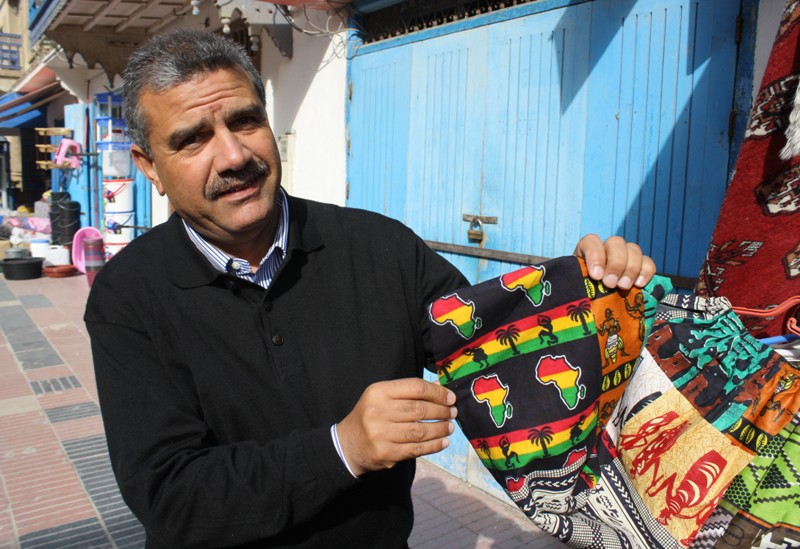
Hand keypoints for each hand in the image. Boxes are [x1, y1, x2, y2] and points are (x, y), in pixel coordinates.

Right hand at [336, 378, 456, 475]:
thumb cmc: (371, 416)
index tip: (450, 398)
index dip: (437, 393)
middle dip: (442, 411)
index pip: (415, 387)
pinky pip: (417, 449)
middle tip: (453, 412)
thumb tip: (439, 388)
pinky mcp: (386, 453)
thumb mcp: (383, 397)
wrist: (347, 444)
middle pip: (420, 409)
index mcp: (378, 392)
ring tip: (450, 427)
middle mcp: (378, 411)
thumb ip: (409, 392)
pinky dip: (434, 446)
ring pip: (420, 431)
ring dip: (440, 429)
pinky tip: (443, 442)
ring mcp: (381, 434)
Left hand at [574, 234, 655, 289]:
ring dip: (631, 268)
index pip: (591, 241)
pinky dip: (646, 272)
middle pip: (616, 242)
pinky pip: (648, 262)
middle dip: (615, 263)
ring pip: (633, 249)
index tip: (596, 275)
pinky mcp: (639, 268)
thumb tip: (573, 288)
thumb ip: (573, 283)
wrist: (593, 304)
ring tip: (624, 287)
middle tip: (610, 283)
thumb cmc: (580, 294)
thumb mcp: (573, 287)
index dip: (595, 255)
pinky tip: (639, 285)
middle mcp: (607, 249)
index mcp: (587, 250)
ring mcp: (625, 257)